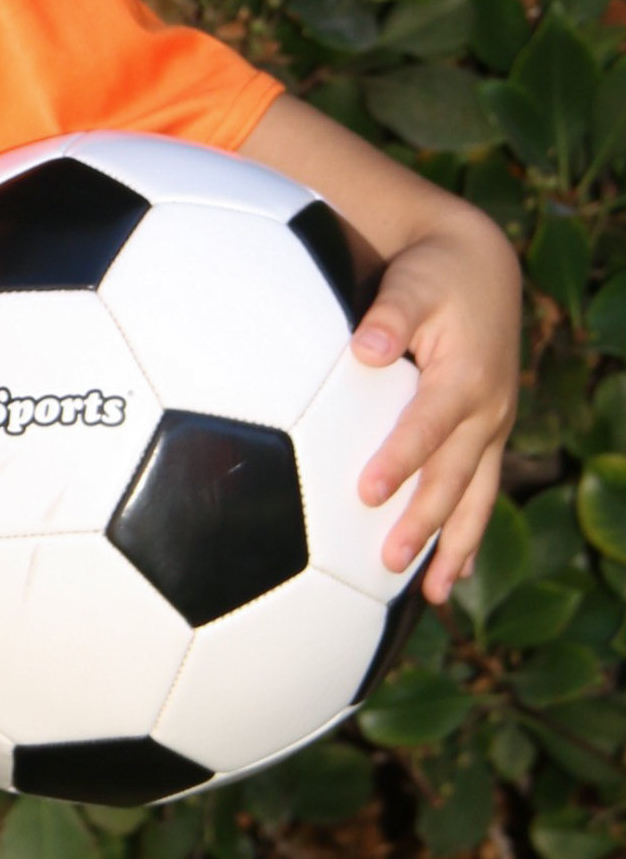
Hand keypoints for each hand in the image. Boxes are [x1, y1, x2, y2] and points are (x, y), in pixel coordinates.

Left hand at [352, 212, 521, 605]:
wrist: (480, 265)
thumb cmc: (434, 274)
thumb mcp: (413, 281)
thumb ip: (389, 314)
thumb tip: (368, 348)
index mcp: (465, 377)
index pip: (428, 428)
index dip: (400, 461)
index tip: (367, 493)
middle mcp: (488, 409)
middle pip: (454, 476)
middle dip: (425, 523)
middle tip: (390, 563)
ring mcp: (493, 425)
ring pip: (477, 495)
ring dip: (456, 544)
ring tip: (435, 593)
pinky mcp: (488, 433)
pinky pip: (482, 489)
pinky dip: (469, 530)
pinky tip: (453, 573)